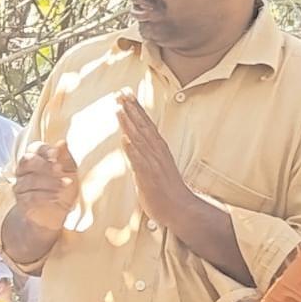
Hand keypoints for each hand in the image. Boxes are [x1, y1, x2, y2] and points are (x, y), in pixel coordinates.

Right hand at [11, 140, 78, 232]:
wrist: (57, 214)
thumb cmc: (65, 188)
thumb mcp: (70, 171)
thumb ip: (65, 156)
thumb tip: (63, 142)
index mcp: (36, 158)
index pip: (34, 148)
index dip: (44, 150)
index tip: (56, 154)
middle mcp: (24, 171)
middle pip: (27, 161)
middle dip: (44, 165)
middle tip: (59, 169)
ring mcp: (21, 187)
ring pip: (29, 180)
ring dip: (50, 182)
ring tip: (66, 185)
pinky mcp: (22, 203)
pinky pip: (30, 197)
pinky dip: (45, 196)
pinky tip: (57, 197)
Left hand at [116, 92, 198, 227]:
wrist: (181, 209)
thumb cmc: (167, 190)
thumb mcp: (156, 166)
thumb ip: (145, 154)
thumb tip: (133, 143)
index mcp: (158, 149)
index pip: (146, 124)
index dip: (136, 108)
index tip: (126, 94)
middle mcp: (156, 152)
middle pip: (142, 126)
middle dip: (131, 108)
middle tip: (120, 92)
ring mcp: (153, 163)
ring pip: (139, 139)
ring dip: (129, 123)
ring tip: (119, 108)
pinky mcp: (149, 177)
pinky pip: (139, 161)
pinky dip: (132, 149)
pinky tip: (124, 138)